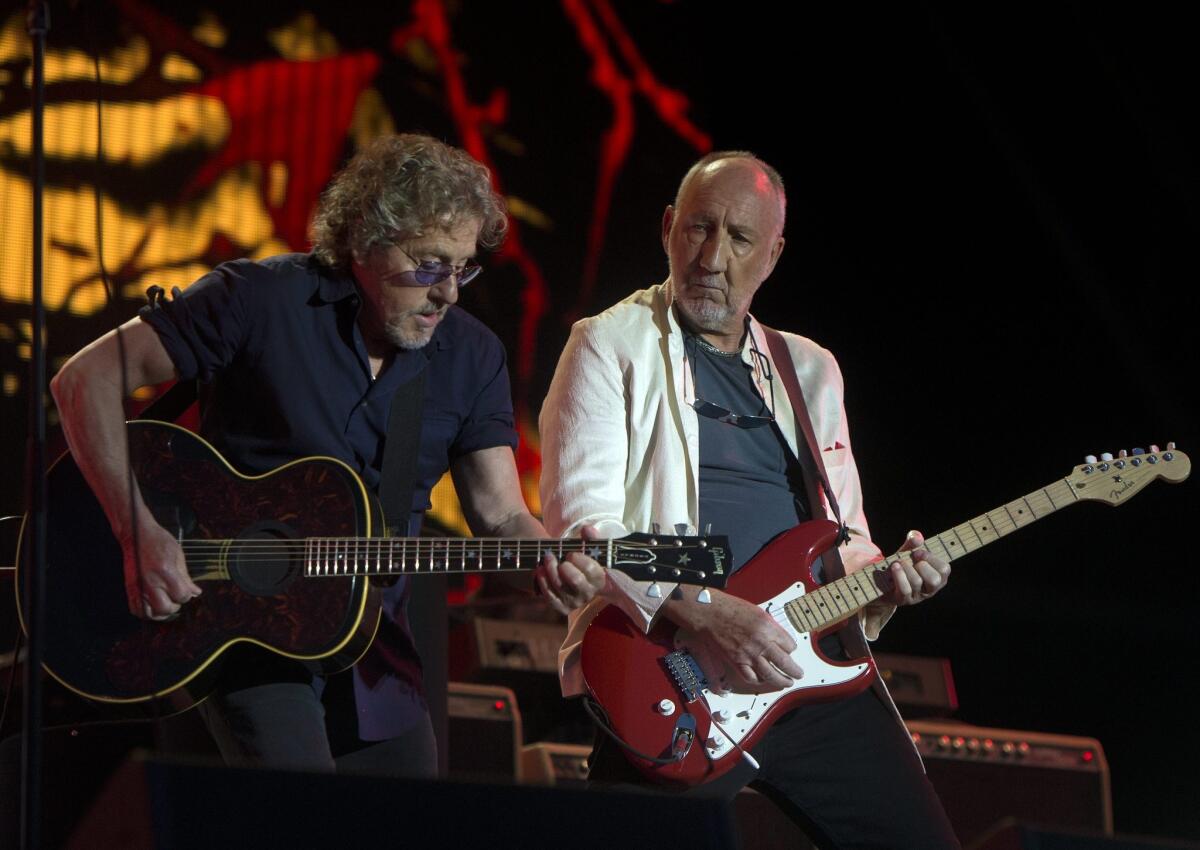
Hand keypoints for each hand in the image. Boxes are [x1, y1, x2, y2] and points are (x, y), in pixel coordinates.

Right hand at [122, 514, 201, 619]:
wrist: (136, 534)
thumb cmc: (159, 541)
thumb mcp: (178, 555)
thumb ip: (186, 577)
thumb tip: (195, 592)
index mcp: (166, 571)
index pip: (181, 595)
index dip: (187, 595)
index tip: (186, 590)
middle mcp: (151, 581)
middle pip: (165, 608)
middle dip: (175, 606)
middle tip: (176, 598)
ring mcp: (138, 586)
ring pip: (150, 613)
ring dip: (160, 612)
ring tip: (165, 603)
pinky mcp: (130, 587)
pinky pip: (136, 609)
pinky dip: (146, 612)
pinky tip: (153, 606)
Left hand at [535, 524, 607, 615]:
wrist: (578, 580)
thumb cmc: (584, 561)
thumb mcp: (590, 549)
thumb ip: (590, 539)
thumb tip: (588, 528)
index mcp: (598, 579)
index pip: (590, 569)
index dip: (578, 559)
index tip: (571, 553)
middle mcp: (588, 593)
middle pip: (575, 580)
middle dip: (561, 566)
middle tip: (552, 556)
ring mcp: (575, 602)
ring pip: (560, 587)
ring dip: (549, 571)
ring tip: (545, 560)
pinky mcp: (563, 608)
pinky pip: (551, 598)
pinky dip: (543, 583)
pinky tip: (539, 572)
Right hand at [668, 591, 802, 694]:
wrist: (709, 613)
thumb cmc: (729, 608)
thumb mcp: (757, 612)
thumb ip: (770, 626)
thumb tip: (778, 637)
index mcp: (768, 627)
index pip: (789, 644)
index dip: (791, 648)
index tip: (790, 650)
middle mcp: (761, 642)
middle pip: (785, 662)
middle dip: (794, 671)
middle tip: (798, 674)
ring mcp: (748, 654)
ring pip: (770, 674)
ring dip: (781, 680)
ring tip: (786, 682)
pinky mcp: (736, 661)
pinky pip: (751, 677)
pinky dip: (758, 680)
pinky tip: (762, 680)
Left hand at [883, 530, 949, 605]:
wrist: (883, 582)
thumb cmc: (902, 566)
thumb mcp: (908, 553)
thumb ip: (913, 543)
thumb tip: (916, 536)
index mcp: (937, 577)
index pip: (944, 569)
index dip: (931, 558)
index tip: (918, 552)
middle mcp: (930, 589)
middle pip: (934, 580)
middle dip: (921, 565)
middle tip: (911, 560)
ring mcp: (917, 596)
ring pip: (917, 582)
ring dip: (906, 568)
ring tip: (898, 563)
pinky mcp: (903, 600)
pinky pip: (905, 589)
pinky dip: (899, 575)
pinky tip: (894, 568)